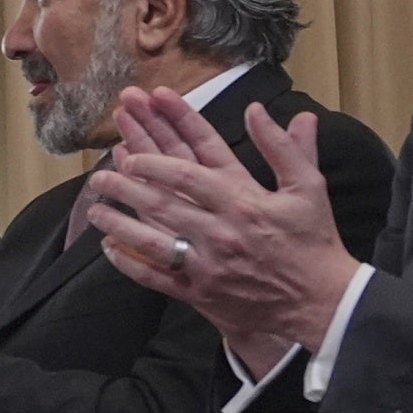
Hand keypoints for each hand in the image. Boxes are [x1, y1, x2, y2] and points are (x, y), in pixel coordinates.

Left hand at [86, 90, 354, 372]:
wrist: (319, 303)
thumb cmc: (312, 242)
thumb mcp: (308, 188)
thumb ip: (284, 147)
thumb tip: (258, 109)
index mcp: (246, 201)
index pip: (194, 166)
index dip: (162, 148)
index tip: (136, 136)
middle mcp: (222, 230)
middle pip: (164, 200)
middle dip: (128, 182)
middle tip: (101, 172)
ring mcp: (207, 263)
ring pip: (152, 237)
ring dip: (119, 220)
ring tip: (94, 205)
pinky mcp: (199, 291)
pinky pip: (155, 277)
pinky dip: (129, 262)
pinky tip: (108, 247)